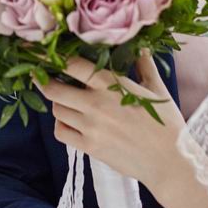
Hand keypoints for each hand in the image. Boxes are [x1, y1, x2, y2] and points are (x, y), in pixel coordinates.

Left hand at [39, 53, 184, 189]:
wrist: (168, 161)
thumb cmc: (166, 123)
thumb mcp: (156, 89)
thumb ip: (144, 65)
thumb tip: (141, 46)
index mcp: (112, 85)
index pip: (73, 65)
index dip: (53, 56)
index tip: (39, 51)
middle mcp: (96, 104)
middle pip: (54, 89)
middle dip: (43, 80)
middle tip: (40, 75)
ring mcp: (90, 127)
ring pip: (56, 110)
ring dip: (56, 102)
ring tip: (64, 98)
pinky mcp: (89, 147)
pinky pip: (61, 132)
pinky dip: (60, 124)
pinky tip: (70, 120)